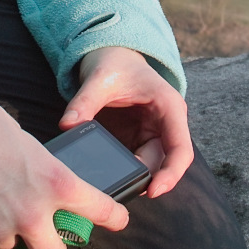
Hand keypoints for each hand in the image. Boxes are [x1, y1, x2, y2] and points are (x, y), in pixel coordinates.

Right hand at [0, 92, 127, 248]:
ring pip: (7, 245)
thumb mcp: (30, 148)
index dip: (113, 217)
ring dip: (0, 230)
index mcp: (56, 185)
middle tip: (41, 240)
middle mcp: (32, 215)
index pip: (100, 210)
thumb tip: (43, 194)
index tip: (118, 220)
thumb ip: (42, 178)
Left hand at [61, 45, 194, 196]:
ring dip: (132, 177)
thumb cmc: (115, 64)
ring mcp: (152, 136)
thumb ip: (84, 102)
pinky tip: (105, 175)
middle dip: (143, 178)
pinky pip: (133, 163)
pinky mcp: (137, 142)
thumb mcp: (99, 80)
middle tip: (116, 187)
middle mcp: (166, 125)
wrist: (112, 57)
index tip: (153, 191)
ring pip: (149, 167)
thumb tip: (67, 126)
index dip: (171, 173)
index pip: (181, 149)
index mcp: (169, 107)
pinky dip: (121, 171)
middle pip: (163, 163)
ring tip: (108, 182)